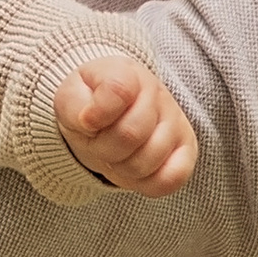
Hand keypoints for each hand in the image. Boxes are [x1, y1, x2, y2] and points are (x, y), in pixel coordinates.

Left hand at [57, 52, 197, 194]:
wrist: (107, 114)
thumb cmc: (89, 105)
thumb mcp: (70, 98)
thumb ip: (74, 104)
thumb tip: (90, 120)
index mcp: (126, 73)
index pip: (118, 90)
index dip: (96, 115)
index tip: (86, 121)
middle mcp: (157, 93)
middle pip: (130, 134)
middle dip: (103, 148)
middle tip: (99, 141)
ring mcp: (176, 121)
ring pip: (146, 161)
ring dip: (120, 167)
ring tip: (115, 153)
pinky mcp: (187, 149)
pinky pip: (171, 179)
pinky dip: (145, 184)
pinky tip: (133, 170)